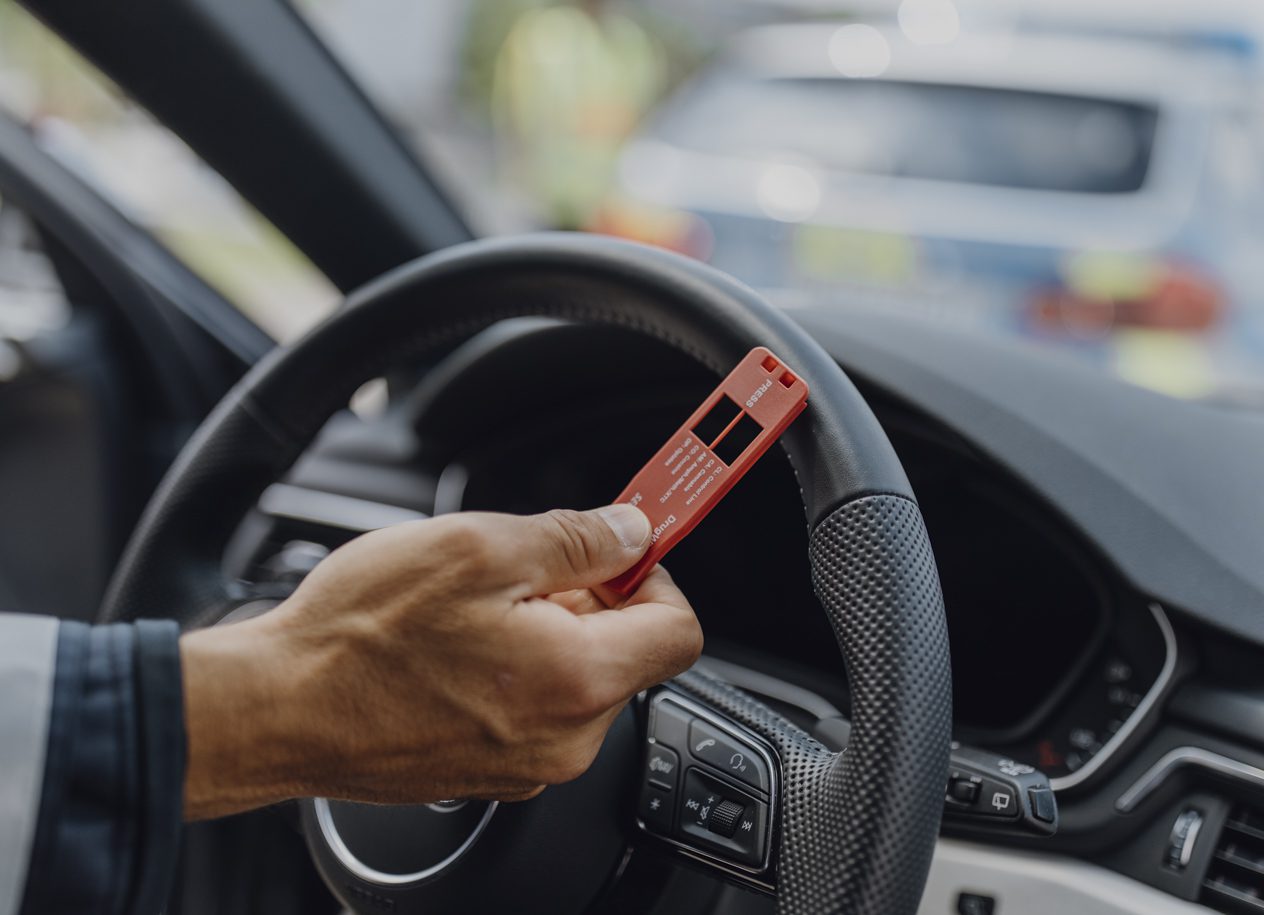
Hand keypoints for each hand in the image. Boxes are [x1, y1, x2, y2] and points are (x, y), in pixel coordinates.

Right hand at [179, 505, 702, 818]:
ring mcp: (527, 765)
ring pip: (576, 676)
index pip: (679, 629)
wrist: (277, 711)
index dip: (656, 572)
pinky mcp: (490, 770)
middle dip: (589, 598)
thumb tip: (634, 531)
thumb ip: (577, 539)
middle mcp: (565, 739)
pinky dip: (516, 667)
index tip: (629, 543)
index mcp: (578, 681)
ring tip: (472, 607)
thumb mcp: (478, 547)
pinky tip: (456, 643)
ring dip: (547, 629)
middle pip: (625, 651)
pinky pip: (535, 707)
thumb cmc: (361, 635)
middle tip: (524, 566)